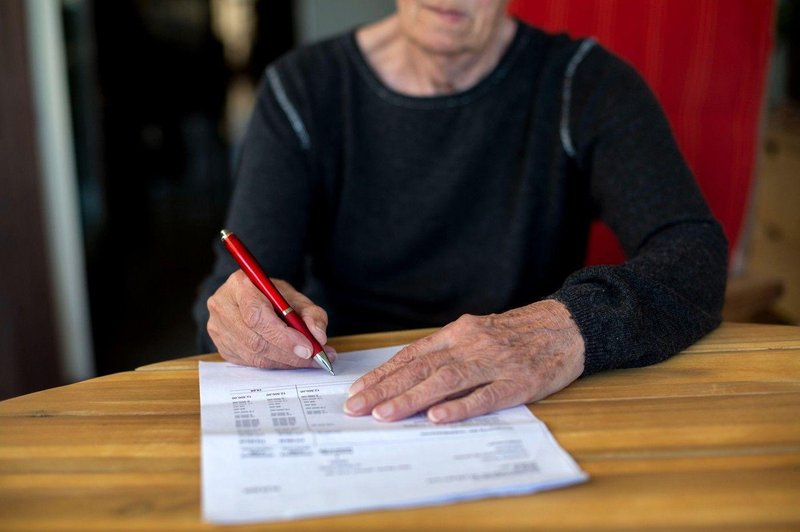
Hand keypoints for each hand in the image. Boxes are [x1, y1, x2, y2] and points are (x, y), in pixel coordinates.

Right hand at [206, 270, 335, 368]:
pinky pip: (249, 363)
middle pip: (254, 340)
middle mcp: (222, 305)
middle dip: (288, 354)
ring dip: (284, 362)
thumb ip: (312, 314)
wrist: (253, 297)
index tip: (308, 348)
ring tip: (308, 360)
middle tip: (314, 358)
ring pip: (252, 355)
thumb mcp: (296, 297)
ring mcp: (217, 327)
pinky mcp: (221, 345)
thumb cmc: (274, 296)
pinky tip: (290, 360)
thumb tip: (319, 337)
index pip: (257, 316)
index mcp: (239, 285)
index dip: (283, 336)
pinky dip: (274, 364)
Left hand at [344, 300, 584, 422]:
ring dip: (411, 399)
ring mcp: (495, 363)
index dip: (383, 374)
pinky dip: (459, 407)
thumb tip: (410, 375)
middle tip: (356, 408)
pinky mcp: (519, 382)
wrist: (567, 325)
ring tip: (384, 414)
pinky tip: (437, 417)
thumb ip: (448, 352)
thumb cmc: (518, 333)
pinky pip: (485, 395)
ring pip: (446, 381)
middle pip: (421, 368)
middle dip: (385, 389)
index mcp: (458, 333)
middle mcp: (471, 345)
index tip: (357, 391)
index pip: (412, 355)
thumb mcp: (478, 333)